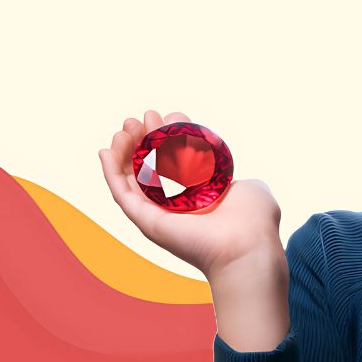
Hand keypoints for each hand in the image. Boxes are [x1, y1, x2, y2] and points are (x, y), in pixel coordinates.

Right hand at [98, 109, 283, 279]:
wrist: (249, 245)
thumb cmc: (256, 220)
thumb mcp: (249, 189)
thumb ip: (240, 181)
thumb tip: (236, 177)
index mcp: (198, 200)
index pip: (175, 165)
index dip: (168, 139)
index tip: (169, 116)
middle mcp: (176, 209)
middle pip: (149, 170)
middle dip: (142, 141)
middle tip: (139, 118)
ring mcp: (160, 216)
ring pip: (131, 181)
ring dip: (123, 153)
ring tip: (123, 128)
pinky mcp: (148, 223)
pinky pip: (123, 195)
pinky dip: (111, 173)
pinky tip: (106, 151)